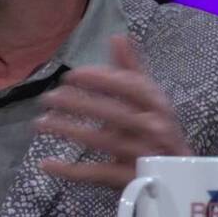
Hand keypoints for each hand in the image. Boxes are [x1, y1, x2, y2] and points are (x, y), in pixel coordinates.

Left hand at [35, 35, 192, 187]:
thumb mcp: (148, 100)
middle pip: (113, 113)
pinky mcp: (132, 180)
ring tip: (40, 124)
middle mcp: (155, 128)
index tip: (71, 76)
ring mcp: (144, 156)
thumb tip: (118, 36)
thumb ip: (131, 70)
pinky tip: (47, 164)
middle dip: (77, 104)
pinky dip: (70, 170)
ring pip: (101, 141)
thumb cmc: (157, 131)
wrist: (178, 178)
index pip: (130, 87)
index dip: (100, 79)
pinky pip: (97, 174)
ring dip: (67, 131)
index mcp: (158, 105)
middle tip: (47, 98)